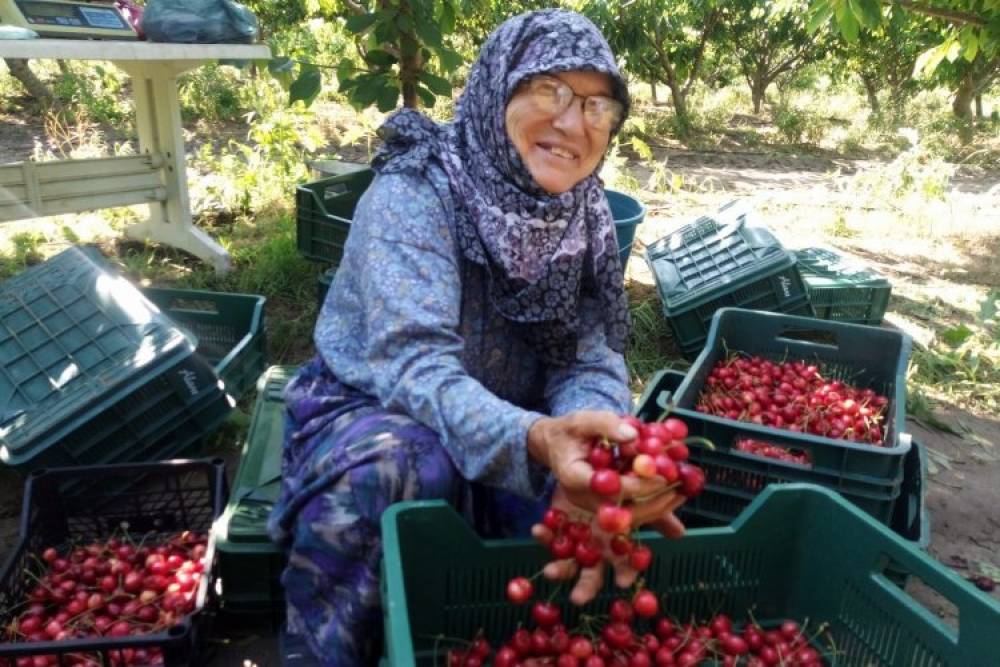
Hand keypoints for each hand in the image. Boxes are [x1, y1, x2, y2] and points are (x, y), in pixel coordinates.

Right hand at [527, 411, 665, 511]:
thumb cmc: (569, 431)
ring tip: (682, 495)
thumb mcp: (583, 420)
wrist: (555, 445)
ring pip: (628, 517)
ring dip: (656, 510)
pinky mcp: (604, 506)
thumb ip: (606, 424)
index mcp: (573, 477)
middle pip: (620, 512)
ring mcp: (593, 505)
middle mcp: (582, 498)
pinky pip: (629, 511)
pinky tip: (673, 500)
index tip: (662, 476)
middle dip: (652, 505)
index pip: (607, 488)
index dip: (636, 485)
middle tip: (678, 492)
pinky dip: (652, 508)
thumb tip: (633, 435)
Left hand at [532, 485, 686, 604]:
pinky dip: (545, 535)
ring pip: (567, 563)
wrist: (593, 468)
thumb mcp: (640, 499)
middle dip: (585, 589)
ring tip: (551, 572)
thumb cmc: (622, 490)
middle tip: (578, 599)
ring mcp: (577, 541)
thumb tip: (680, 532)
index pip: (625, 565)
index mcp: (619, 545)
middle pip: (593, 576)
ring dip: (559, 569)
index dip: (625, 574)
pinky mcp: (559, 528)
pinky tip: (538, 529)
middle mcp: (598, 549)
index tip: (623, 582)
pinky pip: (550, 537)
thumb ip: (658, 515)